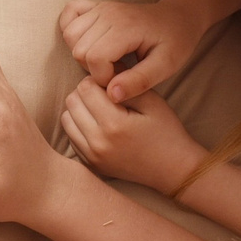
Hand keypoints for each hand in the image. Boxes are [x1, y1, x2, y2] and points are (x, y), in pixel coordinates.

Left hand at [59, 78, 206, 194]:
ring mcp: (92, 155)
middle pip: (72, 101)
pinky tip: (99, 126)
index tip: (110, 84)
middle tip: (105, 95)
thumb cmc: (166, 132)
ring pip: (67, 119)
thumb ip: (125, 84)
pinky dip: (79, 126)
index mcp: (114, 124)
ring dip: (80, 109)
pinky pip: (71, 137)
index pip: (85, 88)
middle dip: (85, 92)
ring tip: (100, 110)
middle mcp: (98, 142)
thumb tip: (102, 71)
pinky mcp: (90, 164)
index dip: (96, 79)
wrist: (173, 169)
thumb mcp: (152, 101)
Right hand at [60, 0, 205, 102]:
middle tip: (118, 72)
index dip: (105, 78)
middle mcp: (108, 13)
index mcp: (126, 27)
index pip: (95, 58)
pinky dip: (71, 30)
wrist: (178, 17)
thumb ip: (139, 81)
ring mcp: (100, 7)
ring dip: (83, 54)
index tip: (124, 81)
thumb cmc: (175, 42)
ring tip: (107, 60)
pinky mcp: (95, 6)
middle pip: (79, 50)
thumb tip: (111, 95)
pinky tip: (89, 43)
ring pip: (70, 36)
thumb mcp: (166, 66)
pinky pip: (68, 15)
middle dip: (95, 69)